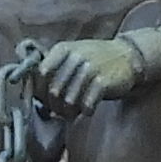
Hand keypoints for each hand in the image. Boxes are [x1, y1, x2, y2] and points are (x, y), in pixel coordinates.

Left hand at [24, 30, 155, 108]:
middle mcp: (75, 57)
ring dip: (69, 112)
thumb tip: (32, 91)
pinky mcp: (103, 81)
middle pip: (53, 90)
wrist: (128, 56)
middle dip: (54, 106)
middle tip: (60, 112)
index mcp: (63, 49)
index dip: (39, 91)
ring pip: (68, 101)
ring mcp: (89, 68)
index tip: (43, 101)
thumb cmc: (96, 60)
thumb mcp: (73, 55)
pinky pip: (86, 105)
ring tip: (73, 113)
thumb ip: (54, 67)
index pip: (40, 73)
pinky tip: (88, 109)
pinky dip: (85, 111)